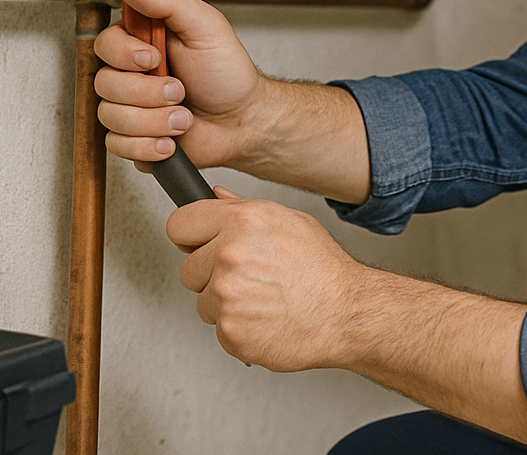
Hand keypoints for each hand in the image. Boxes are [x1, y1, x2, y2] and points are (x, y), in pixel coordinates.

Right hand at [94, 0, 265, 170]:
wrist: (243, 121)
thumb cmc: (228, 74)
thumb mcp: (207, 27)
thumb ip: (171, 1)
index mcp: (142, 43)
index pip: (105, 43)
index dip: (124, 54)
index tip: (154, 58)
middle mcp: (130, 74)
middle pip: (104, 82)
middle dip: (147, 92)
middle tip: (180, 91)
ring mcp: (129, 107)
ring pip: (110, 116)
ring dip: (154, 120)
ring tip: (184, 117)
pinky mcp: (132, 138)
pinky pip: (116, 145)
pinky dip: (147, 145)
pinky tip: (172, 141)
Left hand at [169, 187, 362, 371]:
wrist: (346, 312)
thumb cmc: (324, 269)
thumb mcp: (291, 222)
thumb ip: (244, 209)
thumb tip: (215, 197)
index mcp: (242, 221)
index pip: (179, 224)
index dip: (190, 237)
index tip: (198, 245)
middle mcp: (230, 255)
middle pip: (187, 269)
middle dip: (210, 275)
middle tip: (248, 278)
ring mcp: (227, 295)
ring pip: (202, 301)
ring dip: (224, 304)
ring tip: (262, 299)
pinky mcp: (229, 330)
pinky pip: (218, 328)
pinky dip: (238, 328)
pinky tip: (264, 318)